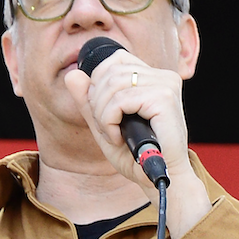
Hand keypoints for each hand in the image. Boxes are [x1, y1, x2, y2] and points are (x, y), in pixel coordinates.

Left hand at [65, 46, 207, 226]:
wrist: (162, 179)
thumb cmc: (136, 156)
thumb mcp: (104, 126)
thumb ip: (88, 101)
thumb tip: (72, 74)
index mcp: (153, 77)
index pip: (114, 59)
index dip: (98, 84)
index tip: (103, 114)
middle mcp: (162, 76)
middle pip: (109, 71)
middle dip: (97, 103)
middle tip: (107, 129)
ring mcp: (165, 85)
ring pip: (112, 85)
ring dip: (103, 115)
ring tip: (113, 135)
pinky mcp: (164, 98)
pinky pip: (120, 100)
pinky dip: (110, 122)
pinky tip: (118, 138)